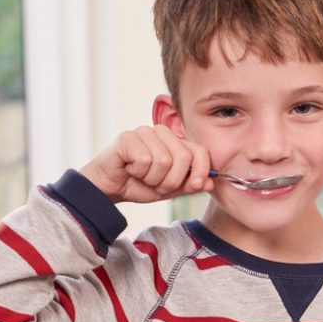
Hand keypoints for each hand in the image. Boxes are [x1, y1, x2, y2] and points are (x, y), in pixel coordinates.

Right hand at [80, 125, 213, 203]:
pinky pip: (145, 159)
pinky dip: (139, 172)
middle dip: (172, 180)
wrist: (110, 188)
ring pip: (164, 160)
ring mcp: (145, 132)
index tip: (195, 185)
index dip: (202, 170)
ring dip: (153, 178)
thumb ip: (190, 185)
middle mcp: (162, 133)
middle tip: (158, 185)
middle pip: (184, 157)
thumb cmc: (140, 185)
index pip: (200, 151)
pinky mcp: (128, 137)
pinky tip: (130, 169)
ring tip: (142, 176)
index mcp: (176, 143)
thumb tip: (212, 183)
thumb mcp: (170, 189)